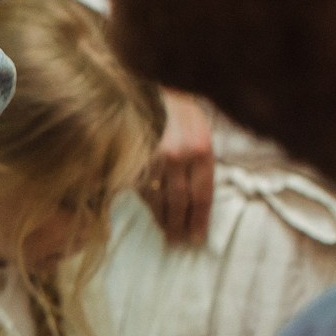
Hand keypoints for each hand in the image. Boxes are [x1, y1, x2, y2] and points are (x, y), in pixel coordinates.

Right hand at [140, 88, 214, 245]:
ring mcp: (153, 159)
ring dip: (163, 220)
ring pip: (159, 199)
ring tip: (167, 234)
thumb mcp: (197, 126)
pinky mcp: (132, 161)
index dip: (200, 220)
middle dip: (181, 225)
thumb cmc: (173, 110)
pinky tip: (151, 214)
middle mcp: (179, 156)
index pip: (203, 194)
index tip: (197, 239)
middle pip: (181, 202)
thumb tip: (201, 191)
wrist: (139, 92)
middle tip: (180, 243)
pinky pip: (141, 190)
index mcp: (201, 148)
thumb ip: (201, 155)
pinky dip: (147, 205)